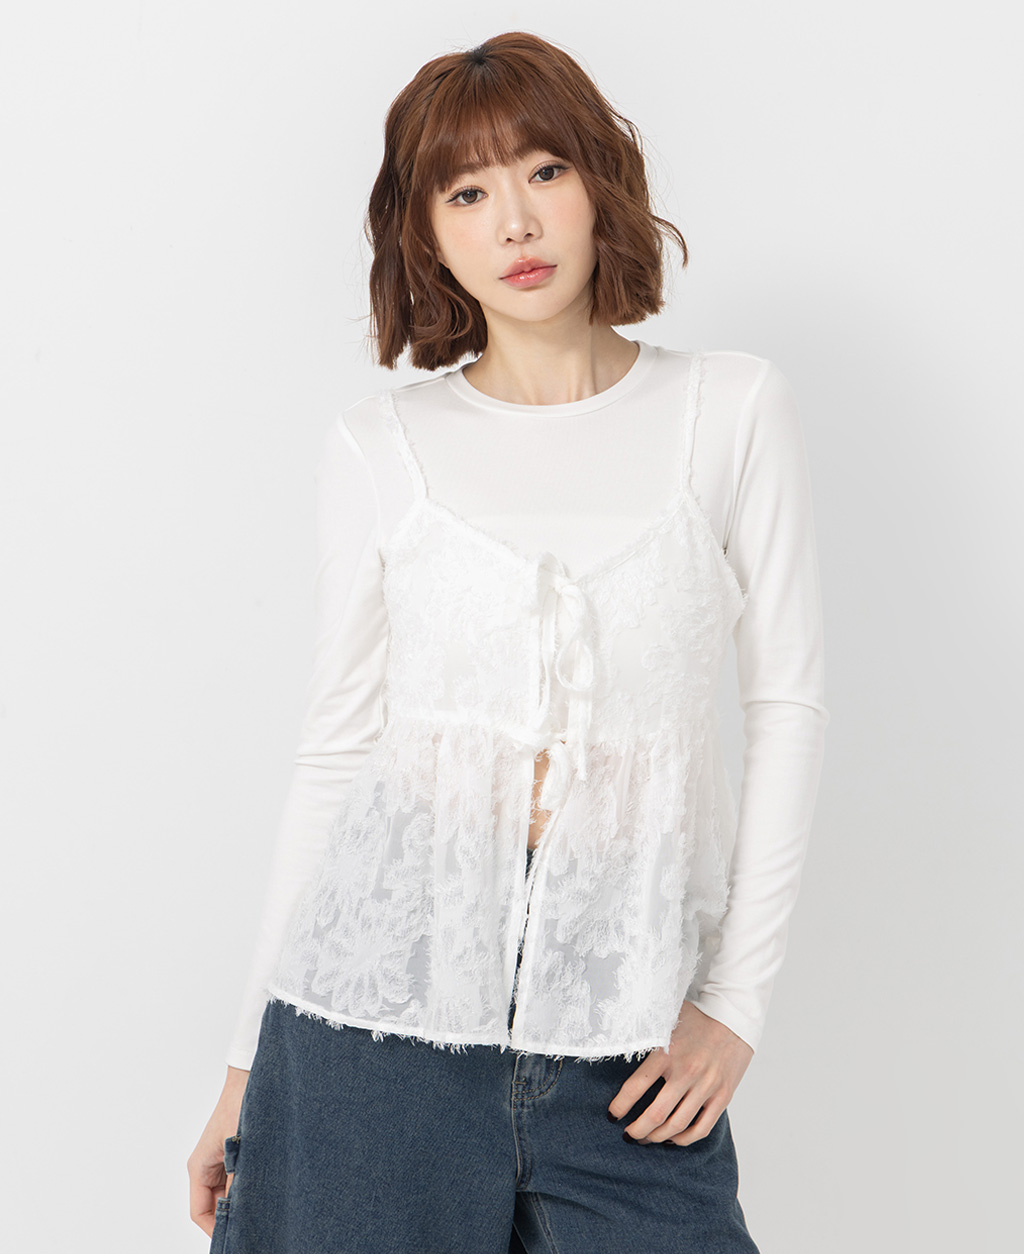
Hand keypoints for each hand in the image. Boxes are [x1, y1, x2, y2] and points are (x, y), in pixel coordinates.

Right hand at [187, 1066, 248, 1236]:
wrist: (254, 1076)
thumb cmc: (241, 1104)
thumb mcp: (240, 1150)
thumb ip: (239, 1182)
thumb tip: (243, 1211)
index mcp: (199, 1166)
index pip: (199, 1211)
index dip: (215, 1229)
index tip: (235, 1237)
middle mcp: (207, 1165)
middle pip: (215, 1204)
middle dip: (233, 1215)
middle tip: (256, 1223)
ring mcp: (222, 1159)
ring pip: (229, 1192)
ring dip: (245, 1198)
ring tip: (264, 1204)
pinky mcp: (236, 1152)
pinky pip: (240, 1178)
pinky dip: (251, 1184)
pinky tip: (268, 1186)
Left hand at [607, 1001, 753, 1145]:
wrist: (734, 1016)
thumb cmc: (696, 1017)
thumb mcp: (665, 1018)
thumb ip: (644, 1033)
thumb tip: (615, 1041)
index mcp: (667, 1052)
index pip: (636, 1087)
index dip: (620, 1105)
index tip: (612, 1114)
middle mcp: (687, 1071)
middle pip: (655, 1115)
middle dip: (637, 1130)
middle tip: (627, 1134)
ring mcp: (707, 1086)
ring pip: (677, 1125)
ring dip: (658, 1137)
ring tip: (647, 1138)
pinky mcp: (723, 1096)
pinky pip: (702, 1127)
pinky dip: (685, 1139)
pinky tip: (673, 1138)